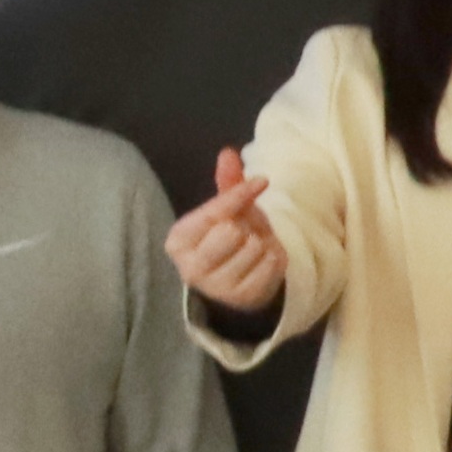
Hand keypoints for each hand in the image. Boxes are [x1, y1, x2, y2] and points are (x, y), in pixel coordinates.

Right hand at [167, 144, 282, 314]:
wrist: (238, 282)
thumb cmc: (227, 240)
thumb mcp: (225, 211)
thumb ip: (227, 182)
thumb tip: (228, 152)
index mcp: (178, 241)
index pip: (213, 212)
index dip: (239, 195)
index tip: (260, 182)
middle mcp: (191, 268)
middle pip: (232, 231)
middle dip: (245, 227)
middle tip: (243, 233)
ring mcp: (216, 287)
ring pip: (254, 247)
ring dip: (261, 243)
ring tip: (252, 248)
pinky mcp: (242, 298)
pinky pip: (271, 264)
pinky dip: (273, 258)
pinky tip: (262, 262)